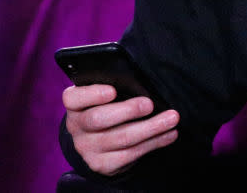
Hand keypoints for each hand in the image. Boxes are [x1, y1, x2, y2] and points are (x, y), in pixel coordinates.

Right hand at [63, 84, 179, 175]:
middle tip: (149, 104)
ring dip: (151, 128)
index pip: (74, 98)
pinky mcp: (102, 164)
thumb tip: (142, 81)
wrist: (98, 141)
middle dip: (127, 111)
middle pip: (98, 119)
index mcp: (75, 105)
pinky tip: (169, 134)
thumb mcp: (103, 95)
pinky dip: (154, 143)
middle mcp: (77, 127)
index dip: (93, 94)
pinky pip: (131, 154)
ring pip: (121, 138)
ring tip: (172, 118)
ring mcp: (88, 148)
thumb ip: (116, 85)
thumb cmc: (106, 107)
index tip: (113, 90)